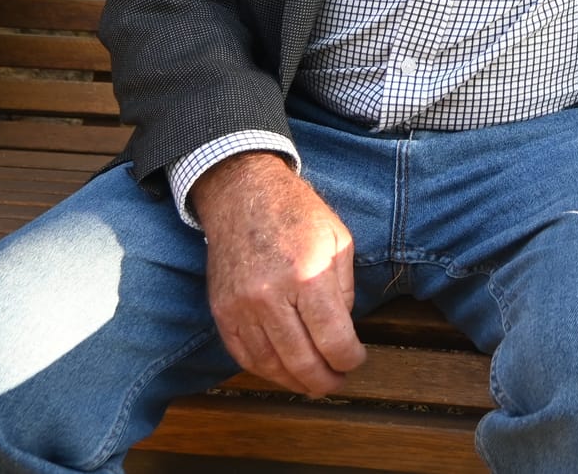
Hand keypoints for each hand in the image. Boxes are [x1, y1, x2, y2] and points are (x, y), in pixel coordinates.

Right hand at [193, 152, 366, 395]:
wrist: (242, 194)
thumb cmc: (297, 214)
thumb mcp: (338, 240)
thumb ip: (344, 289)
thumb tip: (342, 329)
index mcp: (307, 276)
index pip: (333, 340)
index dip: (349, 359)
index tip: (355, 359)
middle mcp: (270, 296)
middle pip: (302, 361)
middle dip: (326, 380)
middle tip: (338, 381)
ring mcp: (241, 307)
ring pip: (270, 365)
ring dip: (295, 382)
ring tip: (313, 382)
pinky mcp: (222, 311)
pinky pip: (243, 356)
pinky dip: (265, 370)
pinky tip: (283, 370)